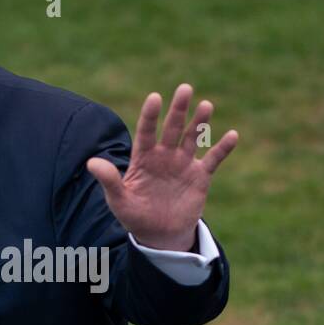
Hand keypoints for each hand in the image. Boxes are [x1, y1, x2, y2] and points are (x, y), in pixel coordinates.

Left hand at [85, 83, 236, 251]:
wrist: (160, 236)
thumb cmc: (135, 216)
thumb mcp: (119, 201)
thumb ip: (108, 180)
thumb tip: (91, 162)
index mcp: (144, 158)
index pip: (146, 132)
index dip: (150, 116)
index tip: (154, 98)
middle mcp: (165, 155)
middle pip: (172, 128)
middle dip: (178, 110)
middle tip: (185, 88)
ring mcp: (183, 164)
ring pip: (192, 138)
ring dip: (200, 122)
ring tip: (206, 104)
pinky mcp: (200, 176)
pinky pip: (213, 159)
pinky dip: (223, 148)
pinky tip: (232, 135)